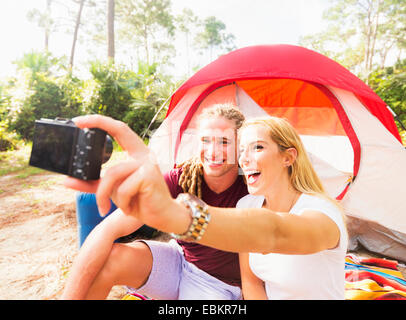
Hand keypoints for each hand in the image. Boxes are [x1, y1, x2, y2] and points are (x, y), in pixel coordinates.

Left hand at [63, 115, 186, 231]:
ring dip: (104, 195)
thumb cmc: (139, 201)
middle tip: (75, 133)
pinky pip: (124, 188)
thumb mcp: (113, 190)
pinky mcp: (149, 175)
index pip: (118, 129)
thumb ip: (92, 184)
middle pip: (112, 153)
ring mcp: (147, 163)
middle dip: (97, 135)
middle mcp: (143, 154)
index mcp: (135, 152)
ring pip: (112, 174)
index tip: (79, 120)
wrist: (162, 216)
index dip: (100, 121)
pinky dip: (122, 202)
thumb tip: (66, 181)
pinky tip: (130, 208)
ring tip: (105, 208)